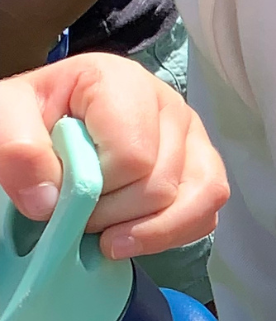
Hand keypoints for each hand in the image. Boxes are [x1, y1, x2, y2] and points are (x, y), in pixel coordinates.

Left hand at [0, 53, 228, 257]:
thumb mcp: (3, 118)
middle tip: (75, 219)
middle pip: (161, 183)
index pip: (132, 156)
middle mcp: (169, 104)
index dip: (94, 192)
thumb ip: (16, 149)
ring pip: (199, 199)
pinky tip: (134, 236)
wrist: (43, 128)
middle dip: (114, 216)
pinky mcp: (203, 167)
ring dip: (148, 231)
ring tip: (107, 239)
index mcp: (121, 82)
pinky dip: (173, 234)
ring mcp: (192, 137)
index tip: (57, 199)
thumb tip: (50, 201)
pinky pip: (209, 212)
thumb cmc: (30, 121)